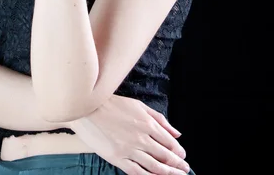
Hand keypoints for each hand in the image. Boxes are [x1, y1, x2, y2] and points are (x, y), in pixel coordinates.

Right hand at [67, 95, 190, 174]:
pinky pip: (136, 172)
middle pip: (164, 155)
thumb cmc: (113, 104)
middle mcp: (141, 138)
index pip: (169, 141)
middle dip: (177, 164)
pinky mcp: (117, 158)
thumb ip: (159, 119)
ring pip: (154, 166)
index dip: (178, 151)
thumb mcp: (139, 105)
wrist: (88, 108)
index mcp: (147, 123)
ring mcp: (129, 149)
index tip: (183, 156)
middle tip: (184, 169)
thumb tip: (176, 132)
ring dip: (167, 173)